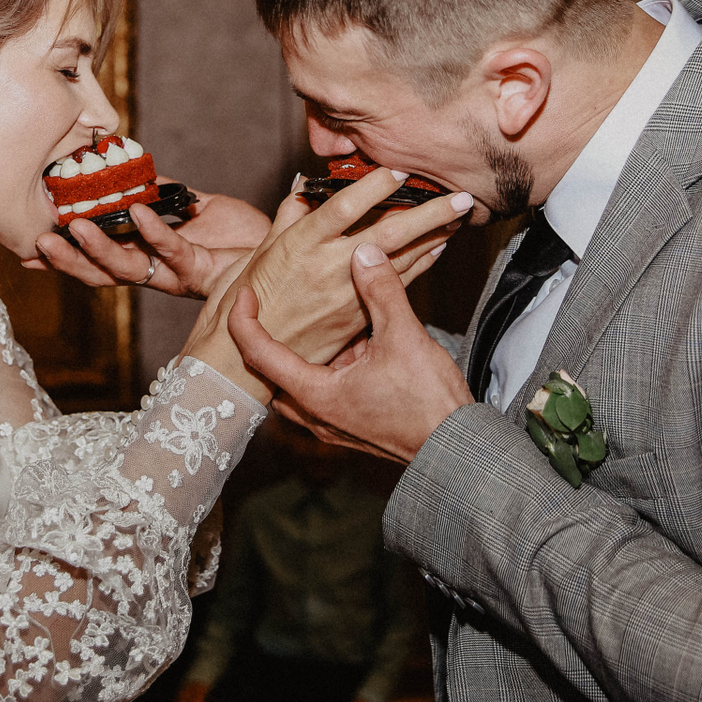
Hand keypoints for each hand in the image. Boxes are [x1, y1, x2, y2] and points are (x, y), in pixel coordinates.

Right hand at [28, 186, 268, 299]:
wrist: (283, 246)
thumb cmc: (241, 233)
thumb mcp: (193, 207)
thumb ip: (162, 194)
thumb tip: (133, 171)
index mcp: (147, 258)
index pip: (97, 261)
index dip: (66, 256)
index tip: (31, 246)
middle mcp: (155, 273)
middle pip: (100, 274)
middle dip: (67, 260)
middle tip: (38, 243)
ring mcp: (175, 275)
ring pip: (126, 269)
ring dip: (97, 249)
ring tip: (74, 227)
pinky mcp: (200, 270)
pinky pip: (170, 251)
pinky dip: (152, 230)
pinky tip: (137, 211)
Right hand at [194, 168, 467, 364]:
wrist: (241, 365)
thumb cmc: (246, 305)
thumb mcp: (256, 254)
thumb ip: (285, 218)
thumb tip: (303, 186)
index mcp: (299, 247)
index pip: (343, 208)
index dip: (374, 188)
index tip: (399, 172)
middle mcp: (327, 271)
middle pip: (388, 234)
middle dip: (428, 214)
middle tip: (460, 198)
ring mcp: (346, 297)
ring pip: (400, 261)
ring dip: (432, 237)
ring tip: (459, 217)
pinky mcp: (356, 319)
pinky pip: (396, 288)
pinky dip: (419, 265)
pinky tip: (436, 249)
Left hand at [229, 238, 472, 463]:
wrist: (457, 449)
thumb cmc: (430, 403)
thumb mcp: (404, 337)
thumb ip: (381, 292)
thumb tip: (365, 252)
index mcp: (316, 395)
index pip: (259, 355)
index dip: (244, 321)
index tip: (245, 295)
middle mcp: (316, 415)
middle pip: (272, 372)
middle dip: (269, 337)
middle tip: (268, 306)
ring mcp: (333, 424)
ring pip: (300, 381)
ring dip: (305, 351)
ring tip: (311, 317)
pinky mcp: (351, 424)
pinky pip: (324, 390)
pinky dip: (328, 364)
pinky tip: (350, 340)